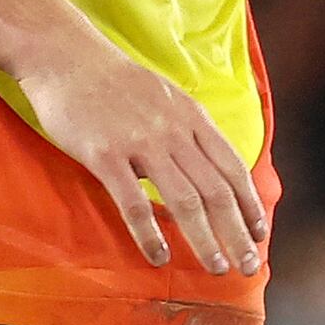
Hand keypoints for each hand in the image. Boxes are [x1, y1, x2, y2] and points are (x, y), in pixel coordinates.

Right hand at [11, 33, 265, 275]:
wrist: (65, 56)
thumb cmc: (113, 81)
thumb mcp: (164, 95)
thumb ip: (187, 129)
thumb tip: (209, 165)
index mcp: (191, 116)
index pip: (233, 166)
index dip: (250, 203)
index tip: (260, 234)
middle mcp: (173, 130)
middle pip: (216, 190)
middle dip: (236, 232)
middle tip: (248, 266)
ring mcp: (140, 142)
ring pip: (184, 200)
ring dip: (205, 239)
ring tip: (216, 268)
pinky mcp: (105, 155)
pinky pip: (133, 202)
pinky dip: (149, 233)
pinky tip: (160, 256)